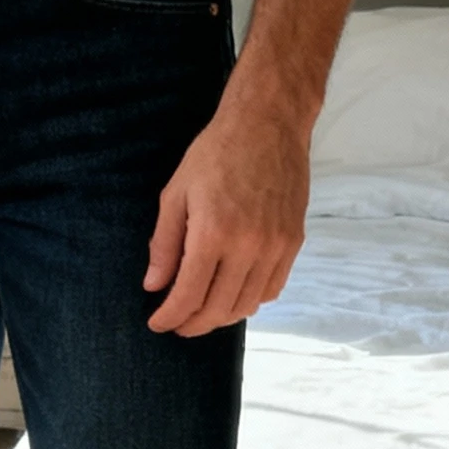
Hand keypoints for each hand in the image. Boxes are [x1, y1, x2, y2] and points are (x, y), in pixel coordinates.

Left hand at [144, 78, 309, 335]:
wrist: (268, 124)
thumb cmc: (217, 153)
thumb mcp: (176, 193)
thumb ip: (165, 244)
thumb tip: (154, 286)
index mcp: (213, 233)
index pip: (188, 295)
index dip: (170, 317)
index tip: (157, 323)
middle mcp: (248, 246)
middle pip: (217, 308)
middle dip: (192, 324)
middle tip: (176, 324)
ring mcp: (276, 246)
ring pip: (247, 305)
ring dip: (221, 317)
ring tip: (202, 312)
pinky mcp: (294, 242)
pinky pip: (272, 288)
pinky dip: (250, 300)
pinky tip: (232, 294)